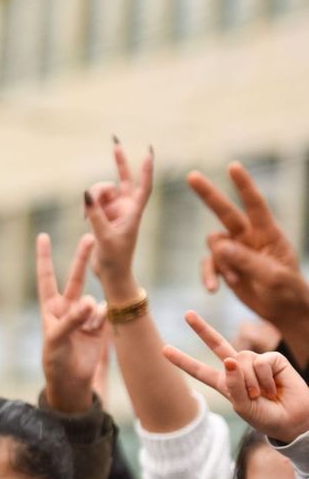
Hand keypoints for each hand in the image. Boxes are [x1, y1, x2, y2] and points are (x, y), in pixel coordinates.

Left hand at [38, 233, 108, 412]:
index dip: (45, 257)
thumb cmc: (55, 360)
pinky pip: (104, 314)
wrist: (71, 381)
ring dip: (92, 310)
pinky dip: (100, 321)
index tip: (42, 235)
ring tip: (86, 327)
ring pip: (93, 300)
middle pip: (75, 278)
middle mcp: (66, 308)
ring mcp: (84, 316)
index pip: (46, 277)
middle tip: (90, 237)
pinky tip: (93, 331)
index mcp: (49, 308)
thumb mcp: (57, 339)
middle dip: (82, 258)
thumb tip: (91, 302)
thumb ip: (72, 320)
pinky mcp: (98, 326)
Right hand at [82, 139, 153, 296]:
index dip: (146, 169)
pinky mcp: (102, 216)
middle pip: (123, 179)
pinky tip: (84, 219)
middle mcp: (125, 208)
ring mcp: (113, 211)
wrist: (111, 275)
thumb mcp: (104, 237)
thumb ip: (95, 214)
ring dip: (93, 197)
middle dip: (119, 161)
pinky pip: (92, 202)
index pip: (143, 186)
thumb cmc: (115, 259)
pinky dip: (87, 206)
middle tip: (115, 141)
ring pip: (101, 191)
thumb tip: (86, 193)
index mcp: (134, 212)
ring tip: (86, 214)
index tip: (149, 151)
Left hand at [164, 311, 308, 441]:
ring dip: (251, 383)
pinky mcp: (272, 359)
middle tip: (187, 314)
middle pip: (217, 344)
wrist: (293, 419)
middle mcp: (237, 368)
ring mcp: (254, 362)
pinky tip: (274, 388)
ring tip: (263, 395)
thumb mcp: (242, 406)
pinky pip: (260, 362)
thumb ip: (233, 385)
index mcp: (224, 382)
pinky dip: (265, 379)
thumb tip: (229, 360)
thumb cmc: (266, 416)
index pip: (199, 370)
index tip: (165, 350)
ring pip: (240, 361)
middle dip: (202, 329)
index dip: (183, 361)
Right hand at [191, 163, 308, 328]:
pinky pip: (208, 265)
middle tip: (192, 175)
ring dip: (219, 263)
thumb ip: (247, 260)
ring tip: (234, 281)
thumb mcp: (273, 277)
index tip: (233, 166)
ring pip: (213, 244)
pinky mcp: (226, 267)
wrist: (283, 312)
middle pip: (225, 212)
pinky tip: (215, 289)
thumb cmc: (287, 292)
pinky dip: (209, 276)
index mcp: (268, 235)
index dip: (244, 186)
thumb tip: (220, 246)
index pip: (255, 205)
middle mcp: (249, 238)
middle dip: (208, 194)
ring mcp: (236, 252)